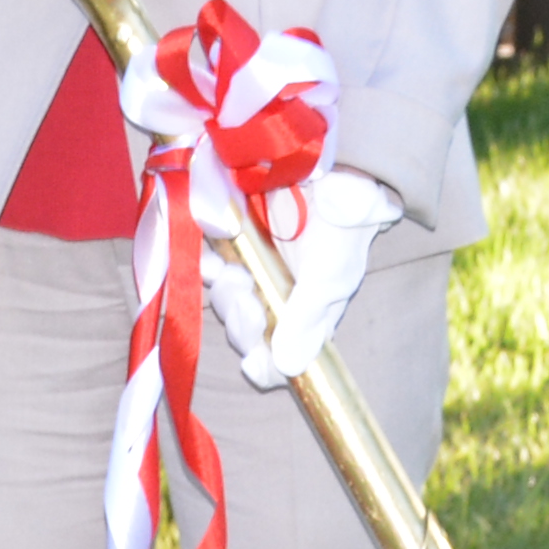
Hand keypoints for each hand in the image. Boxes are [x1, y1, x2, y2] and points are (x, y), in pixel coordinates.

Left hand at [216, 169, 402, 392]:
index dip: (263, 367)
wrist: (331, 180)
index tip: (251, 361)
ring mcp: (256, 276)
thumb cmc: (339, 236)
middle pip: (247, 334)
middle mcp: (278, 304)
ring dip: (227, 294)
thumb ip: (305, 322)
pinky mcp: (237, 249)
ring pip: (228, 303)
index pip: (279, 363)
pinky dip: (208, 267)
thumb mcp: (327, 282)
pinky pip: (212, 269)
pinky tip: (212, 260)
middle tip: (248, 298)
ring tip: (234, 273)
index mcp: (306, 321)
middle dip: (243, 322)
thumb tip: (288, 368)